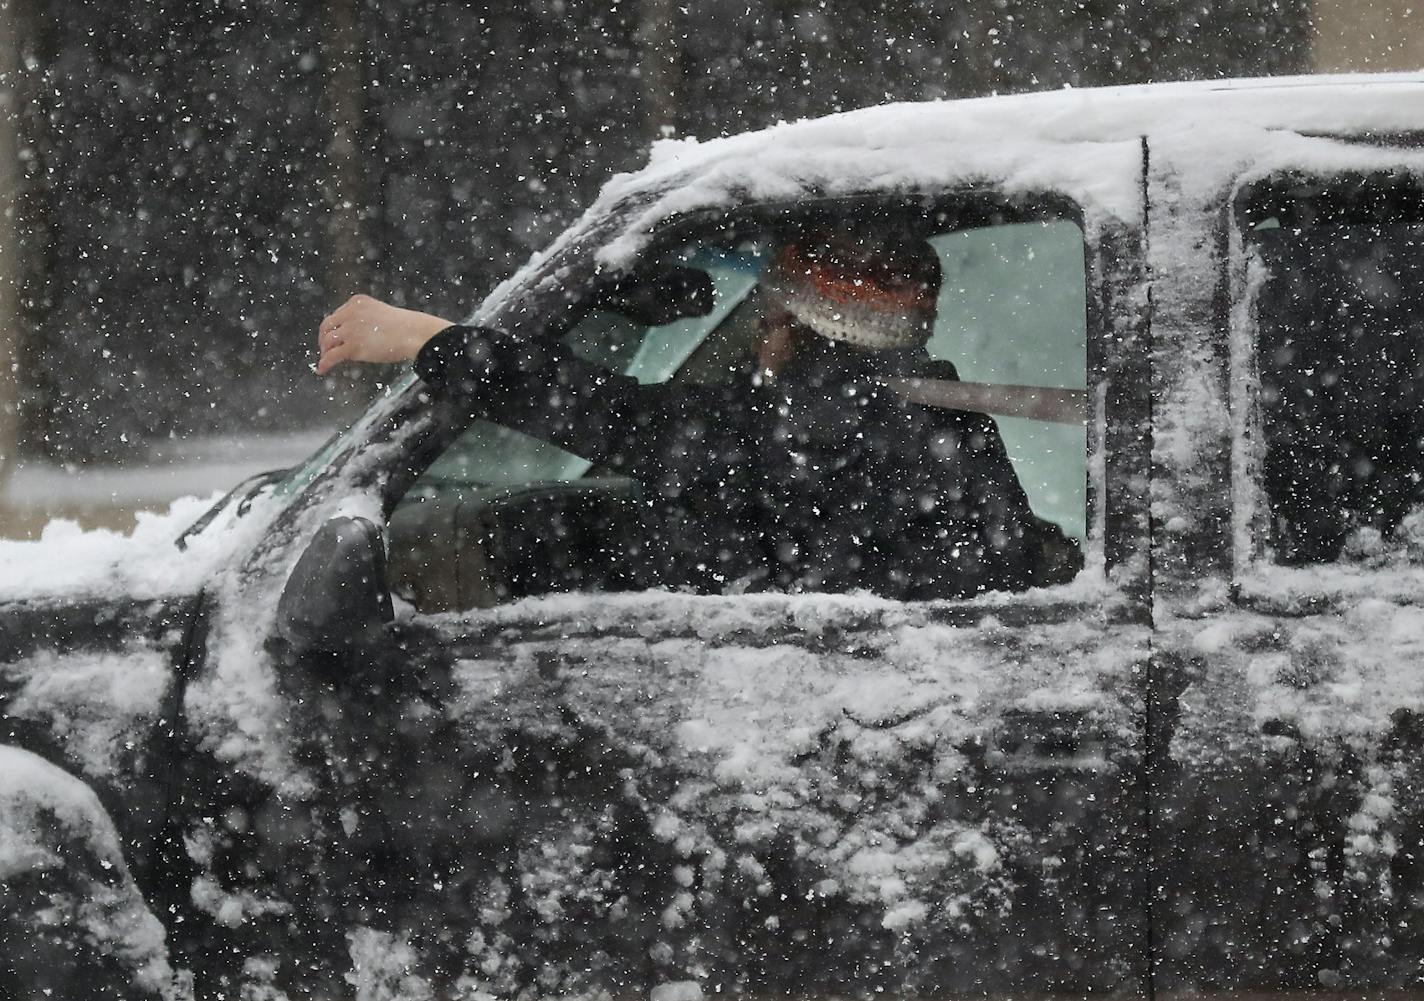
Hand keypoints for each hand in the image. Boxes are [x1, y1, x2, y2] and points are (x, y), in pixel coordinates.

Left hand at [316, 294, 453, 374]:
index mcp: (357, 302)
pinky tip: (322, 370)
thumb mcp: (382, 314)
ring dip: (325, 351)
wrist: (414, 334)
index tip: (334, 336)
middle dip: (324, 338)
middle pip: (327, 325)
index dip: (335, 327)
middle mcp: (350, 313)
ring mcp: (350, 330)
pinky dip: (324, 363)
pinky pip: (332, 356)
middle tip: (325, 349)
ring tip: (326, 359)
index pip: (338, 314)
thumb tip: (361, 337)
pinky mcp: (352, 346)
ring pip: (328, 341)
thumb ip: (368, 320)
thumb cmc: (406, 327)